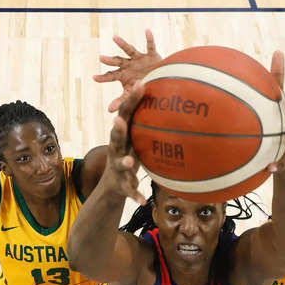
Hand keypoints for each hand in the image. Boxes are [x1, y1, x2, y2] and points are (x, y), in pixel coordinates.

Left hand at [93, 29, 161, 112]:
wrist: (158, 79)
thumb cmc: (141, 86)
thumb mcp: (130, 94)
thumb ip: (120, 100)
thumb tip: (109, 110)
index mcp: (122, 74)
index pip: (110, 76)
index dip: (103, 77)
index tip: (94, 78)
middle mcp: (128, 64)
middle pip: (117, 61)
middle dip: (109, 60)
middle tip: (100, 58)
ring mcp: (138, 58)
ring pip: (129, 50)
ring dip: (122, 44)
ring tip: (114, 37)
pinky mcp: (151, 55)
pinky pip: (150, 45)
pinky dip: (149, 39)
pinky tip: (147, 31)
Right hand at [105, 82, 145, 204]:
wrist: (112, 186)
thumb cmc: (129, 155)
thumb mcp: (135, 138)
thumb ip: (147, 121)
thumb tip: (172, 96)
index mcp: (121, 136)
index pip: (125, 115)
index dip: (131, 100)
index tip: (141, 84)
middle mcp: (116, 150)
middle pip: (115, 138)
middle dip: (117, 130)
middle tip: (117, 121)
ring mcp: (118, 168)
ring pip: (120, 164)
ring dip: (124, 162)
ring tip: (129, 162)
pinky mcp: (122, 185)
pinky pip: (129, 190)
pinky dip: (135, 195)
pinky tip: (143, 201)